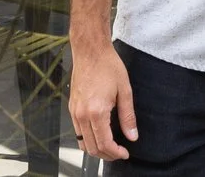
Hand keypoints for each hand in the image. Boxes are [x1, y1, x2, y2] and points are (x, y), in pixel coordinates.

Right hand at [69, 38, 136, 161]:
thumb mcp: (125, 90)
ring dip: (96, 149)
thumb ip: (128, 116)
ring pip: (82, 142)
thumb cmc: (107, 65)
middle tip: (119, 153)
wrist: (90, 50)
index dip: (116, 153)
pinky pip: (77, 131)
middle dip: (107, 155)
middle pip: (92, 148)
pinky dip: (87, 139)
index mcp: (96, 111)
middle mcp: (82, 114)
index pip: (105, 144)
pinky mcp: (72, 107)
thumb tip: (132, 136)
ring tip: (110, 147)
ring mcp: (74, 111)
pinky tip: (99, 134)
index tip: (125, 153)